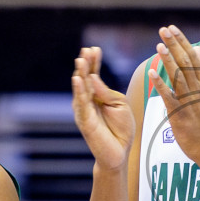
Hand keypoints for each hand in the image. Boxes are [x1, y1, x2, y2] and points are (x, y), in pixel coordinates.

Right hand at [71, 46, 133, 170]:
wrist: (120, 152)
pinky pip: (81, 104)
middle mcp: (88, 101)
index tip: (94, 48)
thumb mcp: (119, 105)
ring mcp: (84, 110)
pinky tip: (78, 79)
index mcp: (97, 95)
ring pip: (81, 89)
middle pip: (85, 79)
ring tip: (80, 60)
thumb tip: (93, 78)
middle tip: (86, 51)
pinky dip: (79, 91)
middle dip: (86, 64)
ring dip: (81, 74)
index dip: (94, 62)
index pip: (94, 75)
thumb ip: (107, 92)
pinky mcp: (85, 121)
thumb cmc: (121, 128)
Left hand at [153, 26, 199, 164]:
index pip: (194, 57)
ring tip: (159, 44)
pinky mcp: (181, 114)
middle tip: (164, 29)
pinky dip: (161, 84)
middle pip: (186, 62)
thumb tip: (197, 50)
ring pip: (179, 77)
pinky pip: (170, 97)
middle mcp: (199, 90)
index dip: (182, 42)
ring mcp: (190, 102)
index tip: (172, 28)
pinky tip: (152, 73)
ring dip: (169, 60)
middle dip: (175, 44)